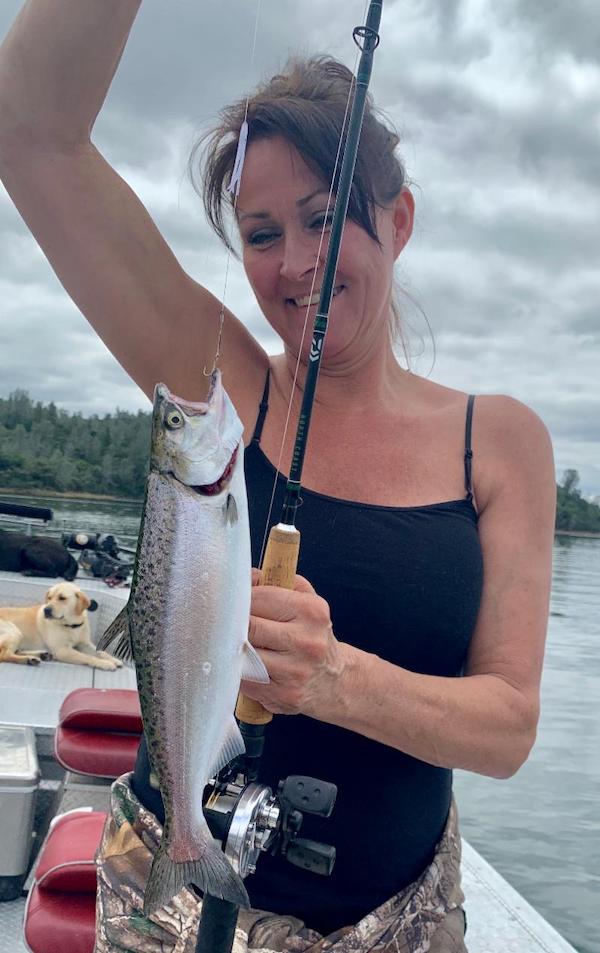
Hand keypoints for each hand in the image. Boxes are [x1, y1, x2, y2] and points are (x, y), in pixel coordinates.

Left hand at [240, 569, 346, 717]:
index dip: (239, 598)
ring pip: (244, 655)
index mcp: (312, 611)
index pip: (260, 598)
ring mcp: (294, 672)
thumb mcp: (307, 601)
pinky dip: (238, 671)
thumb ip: (278, 582)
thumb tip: (246, 576)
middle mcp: (306, 641)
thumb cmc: (312, 634)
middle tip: (223, 623)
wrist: (335, 680)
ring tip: (230, 643)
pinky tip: (241, 665)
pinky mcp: (283, 696)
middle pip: (250, 626)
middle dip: (233, 624)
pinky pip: (246, 680)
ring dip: (232, 649)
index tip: (230, 601)